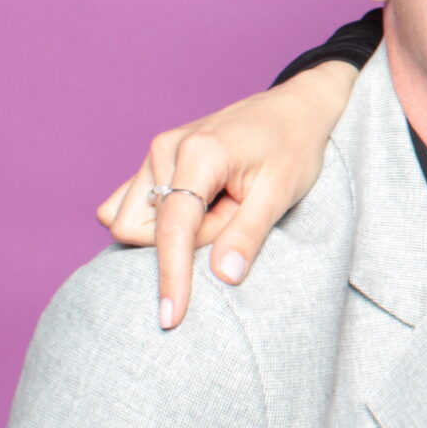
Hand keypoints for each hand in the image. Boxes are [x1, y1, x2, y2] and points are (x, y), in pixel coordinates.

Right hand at [96, 62, 359, 327]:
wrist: (295, 109)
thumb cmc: (294, 147)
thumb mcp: (282, 192)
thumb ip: (248, 234)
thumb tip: (223, 277)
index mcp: (198, 153)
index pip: (171, 229)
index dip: (171, 276)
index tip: (172, 317)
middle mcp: (165, 149)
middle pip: (141, 229)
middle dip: (186, 242)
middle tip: (234, 217)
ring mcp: (155, 152)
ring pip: (134, 220)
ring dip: (178, 230)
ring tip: (224, 206)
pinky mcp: (154, 160)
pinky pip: (131, 206)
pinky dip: (163, 219)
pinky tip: (201, 206)